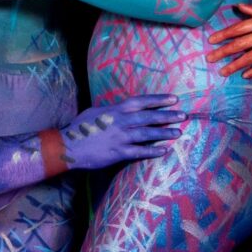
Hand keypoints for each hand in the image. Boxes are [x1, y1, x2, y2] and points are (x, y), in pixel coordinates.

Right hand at [57, 94, 186, 170]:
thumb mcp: (96, 112)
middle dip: (167, 115)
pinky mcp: (117, 153)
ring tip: (178, 132)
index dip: (158, 100)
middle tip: (183, 115)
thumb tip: (123, 109)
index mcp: (115, 110)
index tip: (173, 99)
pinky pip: (138, 151)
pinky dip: (152, 151)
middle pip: (148, 117)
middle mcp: (120, 122)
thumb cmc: (80, 128)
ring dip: (164, 132)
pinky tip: (163, 150)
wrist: (67, 146)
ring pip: (146, 133)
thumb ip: (112, 110)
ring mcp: (119, 137)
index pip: (141, 102)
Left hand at [209, 2, 251, 77]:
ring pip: (250, 57)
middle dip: (223, 52)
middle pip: (240, 44)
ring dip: (235, 65)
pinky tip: (246, 75)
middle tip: (210, 58)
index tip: (212, 40)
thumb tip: (240, 7)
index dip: (224, 34)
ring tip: (223, 71)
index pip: (238, 28)